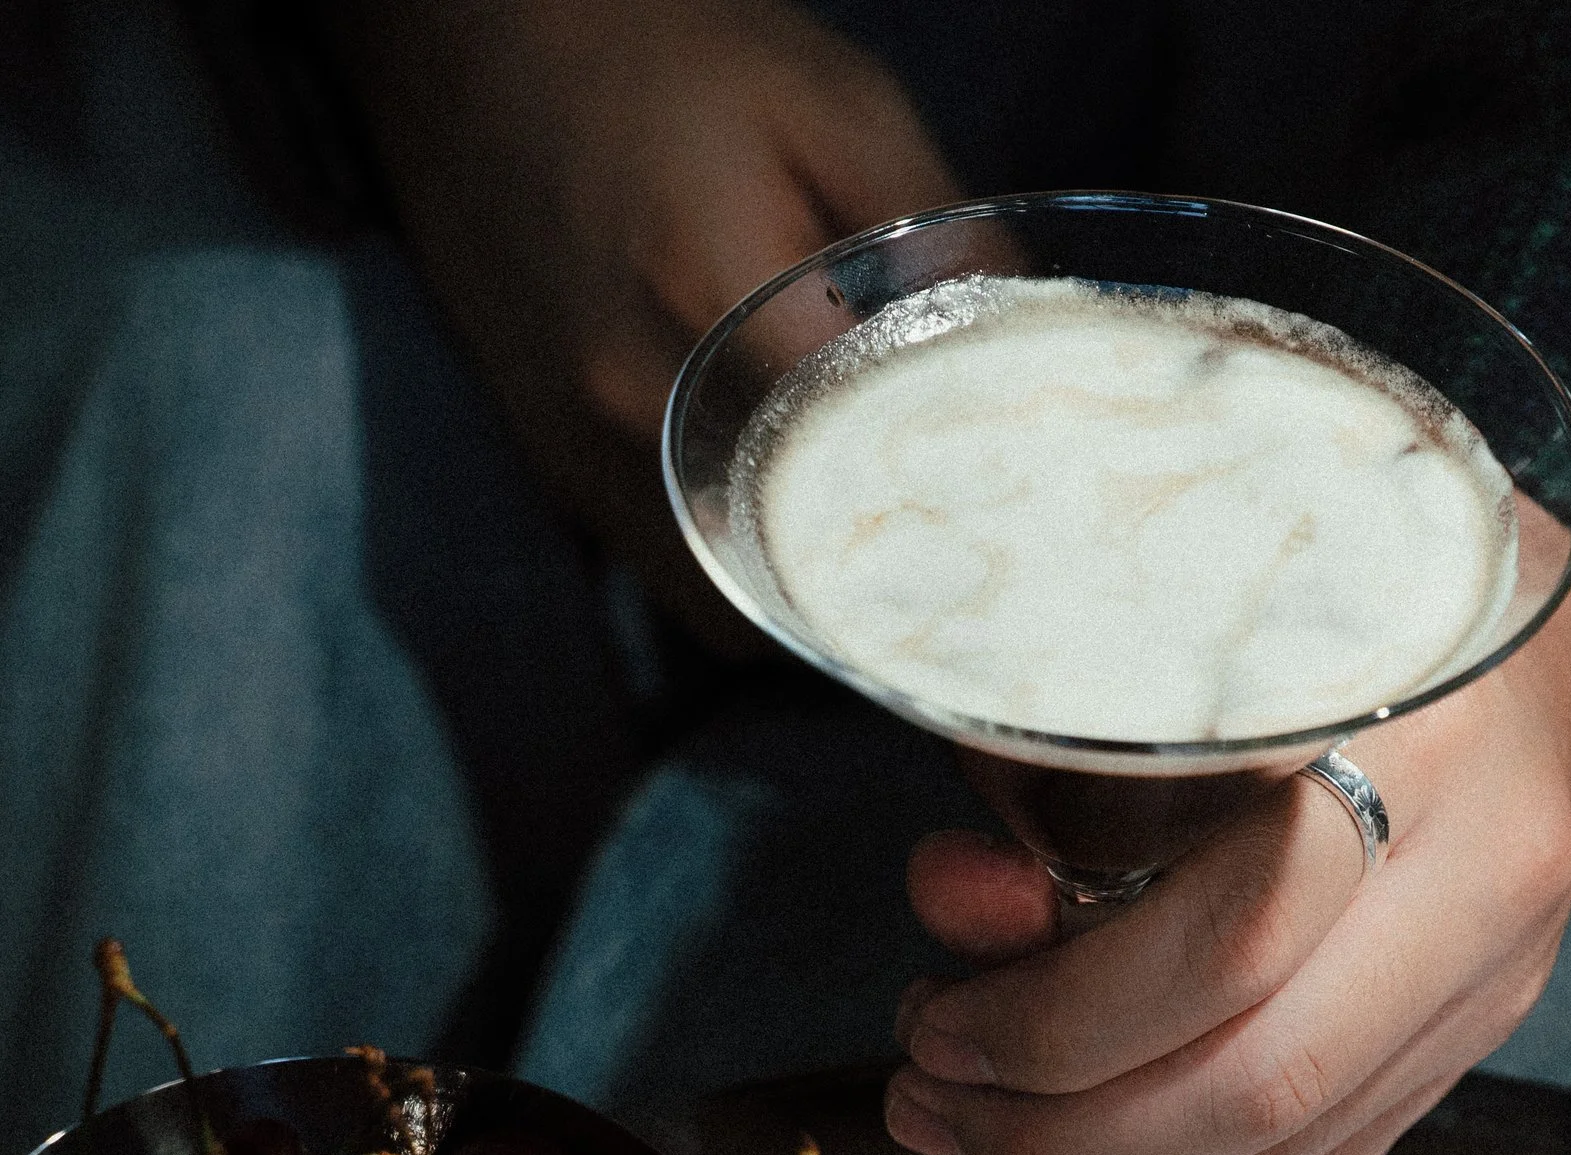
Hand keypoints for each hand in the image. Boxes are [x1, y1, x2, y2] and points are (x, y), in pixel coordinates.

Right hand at [332, 0, 957, 634]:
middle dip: (892, 581)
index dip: (955, 513)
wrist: (470, 38)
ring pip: (739, 606)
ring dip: (812, 594)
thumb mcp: (830, 98)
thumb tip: (1024, 340)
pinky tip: (793, 523)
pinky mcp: (557, 472)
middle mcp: (642, 408)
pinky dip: (747, 575)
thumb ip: (933, 226)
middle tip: (970, 554)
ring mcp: (589, 455)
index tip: (1015, 525)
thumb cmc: (656, 46)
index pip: (870, 473)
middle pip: (806, 573)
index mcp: (717, 298)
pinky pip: (678, 583)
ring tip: (882, 546)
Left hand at [884, 512, 1570, 1154]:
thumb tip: (957, 909)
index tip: (939, 1023)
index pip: (1233, 942)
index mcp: (1420, 746)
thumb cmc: (1321, 629)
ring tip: (975, 1121)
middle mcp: (1479, 885)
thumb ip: (1057, 790)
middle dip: (1059, 1128)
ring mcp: (1484, 989)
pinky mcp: (1461, 1055)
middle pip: (1260, 1082)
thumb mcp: (1167, 662)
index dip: (1059, 1020)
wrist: (1514, 653)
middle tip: (936, 1097)